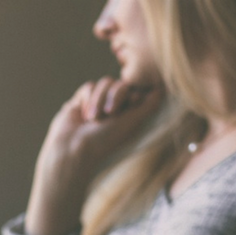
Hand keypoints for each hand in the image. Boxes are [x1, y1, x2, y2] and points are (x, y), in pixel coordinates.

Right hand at [25, 77, 164, 234]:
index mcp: (129, 115)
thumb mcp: (133, 123)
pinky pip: (89, 87)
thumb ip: (149, 105)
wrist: (72, 149)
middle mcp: (115, 109)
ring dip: (100, 99)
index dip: (134, 95)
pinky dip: (88, 99)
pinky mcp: (81, 101)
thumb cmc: (105, 141)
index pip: (137, 91)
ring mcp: (98, 104)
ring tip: (93, 119)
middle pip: (122, 84)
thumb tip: (162, 88)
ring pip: (105, 83)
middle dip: (116, 96)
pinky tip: (83, 116)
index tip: (131, 105)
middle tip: (110, 113)